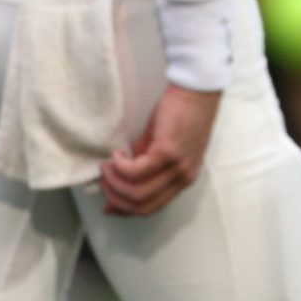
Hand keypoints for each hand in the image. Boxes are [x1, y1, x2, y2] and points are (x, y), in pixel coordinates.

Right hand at [100, 84, 221, 216]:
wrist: (197, 91)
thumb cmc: (180, 114)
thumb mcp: (162, 148)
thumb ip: (144, 167)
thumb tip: (117, 183)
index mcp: (184, 179)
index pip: (152, 208)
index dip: (125, 209)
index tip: (107, 204)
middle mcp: (183, 177)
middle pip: (142, 205)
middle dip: (116, 198)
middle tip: (103, 182)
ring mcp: (176, 166)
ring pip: (137, 192)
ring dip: (114, 183)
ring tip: (106, 168)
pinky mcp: (168, 152)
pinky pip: (136, 171)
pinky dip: (120, 167)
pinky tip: (116, 155)